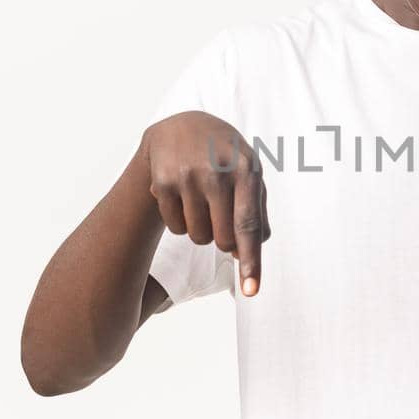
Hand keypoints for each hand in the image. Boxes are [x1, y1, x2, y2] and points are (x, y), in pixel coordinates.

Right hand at [140, 110, 271, 295]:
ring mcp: (187, 176)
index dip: (251, 260)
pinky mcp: (163, 182)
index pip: (248, 224)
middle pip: (222, 239)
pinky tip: (184, 198)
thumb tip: (244, 254)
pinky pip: (176, 228)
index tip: (251, 291)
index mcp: (247, 169)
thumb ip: (256, 214)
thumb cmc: (225, 158)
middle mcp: (216, 171)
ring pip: (198, 237)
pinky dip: (182, 222)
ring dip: (202, 230)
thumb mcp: (249, 174)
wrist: (182, 126)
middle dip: (224, 240)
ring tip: (203, 201)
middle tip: (221, 217)